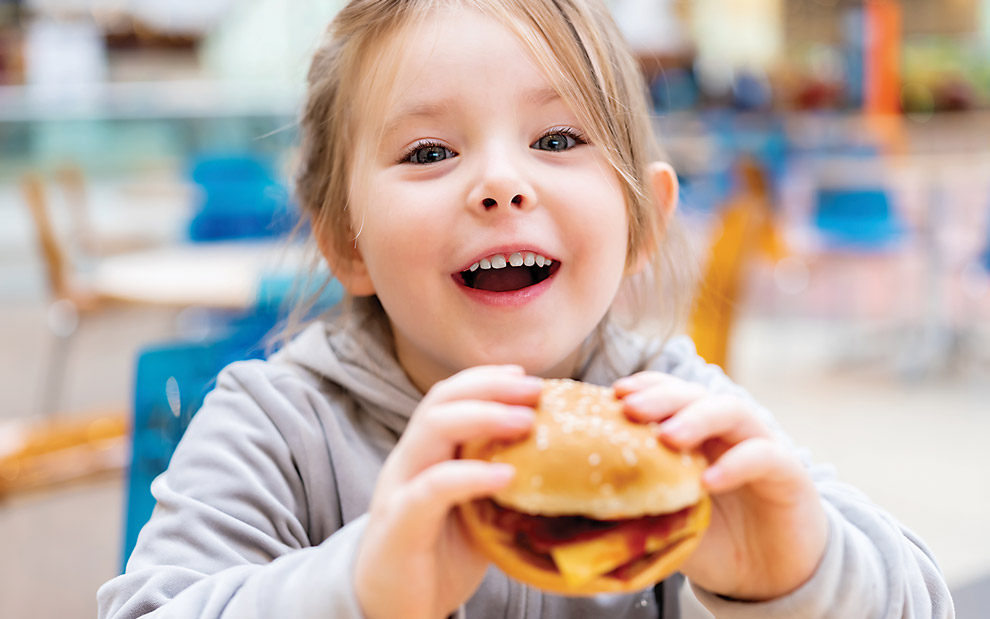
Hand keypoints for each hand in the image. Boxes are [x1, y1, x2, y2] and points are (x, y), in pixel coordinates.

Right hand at [354, 365, 540, 618]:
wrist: (391, 611)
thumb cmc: (438, 557)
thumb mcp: (476, 510)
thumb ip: (502, 481)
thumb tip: (561, 462)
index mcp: (425, 453)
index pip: (448, 396)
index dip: (486, 379)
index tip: (527, 376)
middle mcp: (407, 462)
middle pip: (440, 401)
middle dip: (491, 387)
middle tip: (536, 390)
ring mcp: (398, 490)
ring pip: (431, 430)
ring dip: (483, 417)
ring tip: (526, 421)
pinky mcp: (399, 525)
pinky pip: (432, 488)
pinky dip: (472, 475)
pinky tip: (507, 475)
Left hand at [614, 371, 827, 601]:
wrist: (770, 577)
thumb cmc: (715, 539)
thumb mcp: (668, 520)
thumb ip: (638, 505)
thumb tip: (583, 502)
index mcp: (696, 433)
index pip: (670, 394)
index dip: (645, 387)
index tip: (615, 393)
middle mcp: (726, 432)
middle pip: (695, 395)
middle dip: (661, 396)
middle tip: (631, 407)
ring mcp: (759, 446)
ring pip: (731, 412)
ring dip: (697, 418)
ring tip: (668, 435)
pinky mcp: (789, 474)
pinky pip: (763, 457)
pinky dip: (736, 464)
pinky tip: (709, 481)